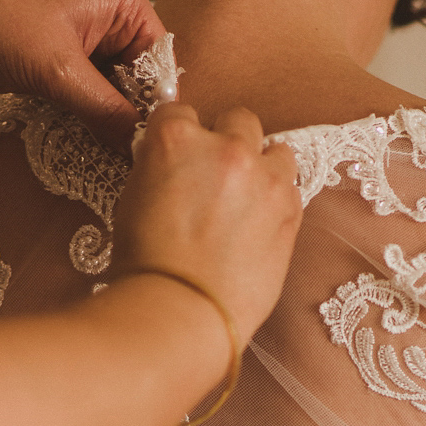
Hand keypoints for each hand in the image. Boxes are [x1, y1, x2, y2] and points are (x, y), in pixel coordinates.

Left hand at [0, 0, 163, 151]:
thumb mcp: (60, 71)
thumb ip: (106, 110)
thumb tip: (140, 146)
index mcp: (124, 0)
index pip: (161, 60)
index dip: (157, 103)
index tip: (151, 144)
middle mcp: (111, 17)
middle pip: (141, 79)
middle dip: (133, 115)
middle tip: (131, 158)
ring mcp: (87, 41)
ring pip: (115, 92)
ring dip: (109, 121)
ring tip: (111, 156)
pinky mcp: (64, 63)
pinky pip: (90, 96)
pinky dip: (89, 118)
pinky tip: (90, 144)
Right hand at [111, 103, 301, 343]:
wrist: (180, 313)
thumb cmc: (146, 266)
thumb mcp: (133, 200)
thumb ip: (159, 168)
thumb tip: (173, 166)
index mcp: (176, 140)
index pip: (179, 112)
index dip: (177, 138)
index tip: (179, 158)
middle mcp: (225, 148)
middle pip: (237, 120)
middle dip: (226, 143)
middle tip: (214, 179)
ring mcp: (264, 177)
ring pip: (274, 150)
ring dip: (262, 167)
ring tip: (245, 201)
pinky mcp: (291, 210)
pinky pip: (291, 188)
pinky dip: (276, 201)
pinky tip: (257, 227)